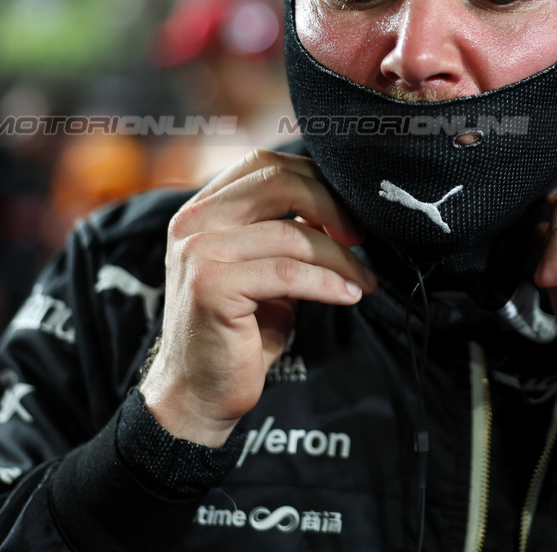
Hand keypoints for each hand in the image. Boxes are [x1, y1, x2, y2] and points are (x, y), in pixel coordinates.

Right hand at [140, 149, 374, 446]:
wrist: (199, 391)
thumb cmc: (242, 327)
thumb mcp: (266, 266)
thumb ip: (288, 228)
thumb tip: (345, 204)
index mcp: (203, 207)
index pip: (265, 164)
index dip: (316, 179)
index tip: (349, 211)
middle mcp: (193, 221)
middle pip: (278, 183)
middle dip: (332, 206)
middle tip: (362, 238)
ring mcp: (197, 251)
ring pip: (292, 234)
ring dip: (340, 258)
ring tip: (363, 280)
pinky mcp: (211, 286)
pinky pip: (287, 273)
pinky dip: (328, 283)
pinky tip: (349, 295)